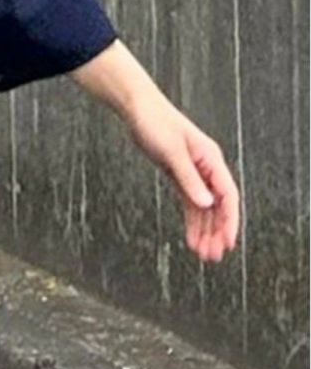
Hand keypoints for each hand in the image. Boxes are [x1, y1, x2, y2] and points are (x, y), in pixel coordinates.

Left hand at [125, 93, 239, 261]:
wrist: (138, 111)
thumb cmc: (155, 125)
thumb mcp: (172, 154)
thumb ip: (189, 180)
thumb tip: (206, 204)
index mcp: (211, 160)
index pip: (227, 196)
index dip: (229, 221)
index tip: (227, 242)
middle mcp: (206, 168)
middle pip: (217, 206)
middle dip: (216, 232)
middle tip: (213, 257)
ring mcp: (194, 173)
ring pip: (204, 209)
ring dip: (204, 231)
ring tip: (202, 254)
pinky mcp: (179, 176)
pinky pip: (190, 203)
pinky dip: (191, 221)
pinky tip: (191, 238)